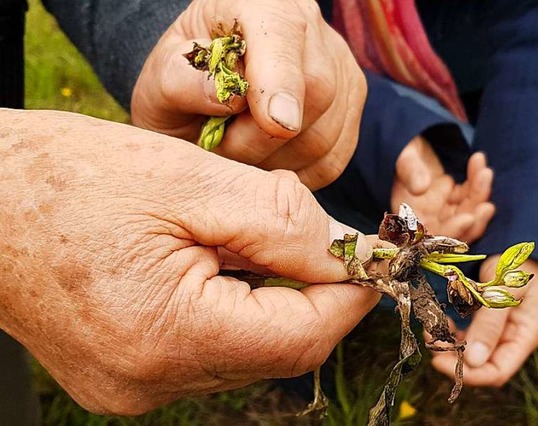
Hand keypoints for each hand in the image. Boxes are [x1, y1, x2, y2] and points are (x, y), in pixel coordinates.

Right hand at [0, 109, 378, 414]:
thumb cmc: (71, 178)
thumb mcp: (189, 180)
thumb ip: (282, 222)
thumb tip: (350, 255)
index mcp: (166, 334)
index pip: (300, 338)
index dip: (348, 298)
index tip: (370, 260)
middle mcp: (149, 380)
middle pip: (276, 349)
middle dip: (311, 295)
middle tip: (318, 240)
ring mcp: (133, 386)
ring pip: (245, 351)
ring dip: (269, 299)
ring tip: (246, 241)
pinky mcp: (124, 376)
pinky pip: (206, 350)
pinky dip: (230, 309)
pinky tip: (213, 265)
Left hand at [132, 0, 366, 189]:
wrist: (210, 90)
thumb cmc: (186, 81)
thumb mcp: (163, 77)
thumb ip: (179, 79)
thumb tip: (225, 95)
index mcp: (260, 4)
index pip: (282, 34)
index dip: (282, 80)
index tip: (275, 124)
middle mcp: (311, 31)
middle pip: (316, 92)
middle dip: (262, 137)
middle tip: (221, 144)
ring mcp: (340, 70)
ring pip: (325, 134)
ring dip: (275, 160)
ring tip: (241, 149)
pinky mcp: (350, 109)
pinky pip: (332, 159)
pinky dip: (295, 172)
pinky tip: (267, 160)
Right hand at [391, 136, 494, 241]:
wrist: (408, 139)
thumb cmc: (400, 148)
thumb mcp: (403, 156)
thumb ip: (409, 170)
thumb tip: (421, 188)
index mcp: (408, 215)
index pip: (431, 234)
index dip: (450, 230)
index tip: (468, 218)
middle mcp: (426, 217)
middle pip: (455, 231)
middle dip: (473, 220)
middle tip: (487, 206)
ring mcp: (442, 209)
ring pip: (468, 213)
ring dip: (479, 196)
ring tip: (485, 172)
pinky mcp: (454, 197)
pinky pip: (471, 196)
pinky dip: (478, 181)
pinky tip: (478, 161)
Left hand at [430, 256, 537, 385]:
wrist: (522, 246)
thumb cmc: (518, 264)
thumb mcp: (505, 289)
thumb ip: (490, 323)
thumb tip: (472, 361)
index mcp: (525, 336)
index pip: (497, 372)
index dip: (468, 374)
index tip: (438, 361)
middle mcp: (511, 340)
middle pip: (481, 367)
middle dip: (453, 360)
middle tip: (430, 341)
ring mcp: (498, 332)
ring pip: (470, 354)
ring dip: (449, 346)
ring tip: (431, 329)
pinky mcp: (485, 323)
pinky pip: (466, 337)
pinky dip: (451, 333)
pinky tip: (441, 321)